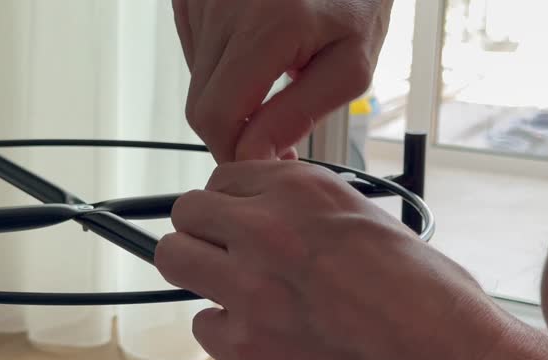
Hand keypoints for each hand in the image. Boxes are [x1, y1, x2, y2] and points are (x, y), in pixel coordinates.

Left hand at [155, 161, 519, 359]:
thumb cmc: (432, 302)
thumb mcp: (371, 223)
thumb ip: (307, 212)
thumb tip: (265, 211)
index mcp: (304, 191)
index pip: (223, 178)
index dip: (230, 203)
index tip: (236, 221)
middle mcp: (269, 231)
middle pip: (186, 213)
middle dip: (201, 231)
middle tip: (222, 253)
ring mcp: (251, 291)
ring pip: (175, 260)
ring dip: (200, 274)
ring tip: (238, 293)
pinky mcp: (248, 350)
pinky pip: (204, 327)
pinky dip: (227, 334)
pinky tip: (266, 340)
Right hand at [172, 0, 392, 162]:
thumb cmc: (354, 4)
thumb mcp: (349, 67)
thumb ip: (299, 116)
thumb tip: (251, 155)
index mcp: (268, 24)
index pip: (217, 117)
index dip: (234, 150)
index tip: (263, 157)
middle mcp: (225, 6)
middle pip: (200, 106)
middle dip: (232, 128)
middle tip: (270, 123)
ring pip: (195, 84)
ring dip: (227, 94)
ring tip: (269, 70)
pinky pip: (192, 54)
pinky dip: (219, 66)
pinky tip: (250, 48)